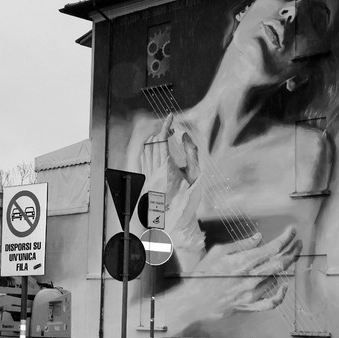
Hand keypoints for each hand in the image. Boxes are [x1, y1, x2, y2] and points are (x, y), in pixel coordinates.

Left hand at [128, 113, 204, 268]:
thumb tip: (184, 135)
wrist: (175, 221)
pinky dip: (149, 149)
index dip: (166, 125)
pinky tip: (157, 149)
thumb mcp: (195, 176)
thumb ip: (191, 153)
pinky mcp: (145, 180)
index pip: (162, 139)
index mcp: (166, 167)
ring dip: (155, 140)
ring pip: (146, 150)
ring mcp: (147, 175)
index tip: (171, 116)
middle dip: (162, 131)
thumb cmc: (188, 200)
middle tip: (172, 127)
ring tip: (166, 136)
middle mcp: (153, 170)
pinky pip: (143, 159)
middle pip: (152, 142)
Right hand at [161, 226, 301, 331]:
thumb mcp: (217, 252)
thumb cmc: (203, 274)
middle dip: (292, 249)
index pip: (272, 248)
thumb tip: (258, 237)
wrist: (195, 300)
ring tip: (291, 256)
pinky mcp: (251, 305)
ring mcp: (253, 293)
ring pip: (278, 278)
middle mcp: (251, 277)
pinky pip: (272, 302)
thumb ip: (240, 245)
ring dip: (287, 266)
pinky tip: (285, 286)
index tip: (292, 231)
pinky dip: (281, 294)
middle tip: (298, 242)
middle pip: (280, 262)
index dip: (285, 238)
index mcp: (243, 261)